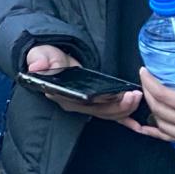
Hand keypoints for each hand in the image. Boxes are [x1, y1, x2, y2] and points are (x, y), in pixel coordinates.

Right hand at [23, 45, 142, 122]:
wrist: (51, 59)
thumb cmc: (46, 57)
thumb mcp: (41, 55)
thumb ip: (41, 60)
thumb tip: (37, 66)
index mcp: (61, 95)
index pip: (84, 103)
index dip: (103, 102)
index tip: (118, 94)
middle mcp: (73, 104)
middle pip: (100, 112)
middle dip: (120, 106)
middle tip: (134, 95)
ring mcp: (84, 106)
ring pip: (108, 114)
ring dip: (125, 108)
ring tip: (136, 96)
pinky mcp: (93, 105)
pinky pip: (110, 114)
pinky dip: (124, 116)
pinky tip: (135, 118)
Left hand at [132, 68, 174, 143]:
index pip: (163, 95)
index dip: (149, 82)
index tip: (143, 72)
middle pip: (158, 109)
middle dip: (147, 93)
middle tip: (144, 82)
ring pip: (161, 124)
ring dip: (150, 110)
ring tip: (148, 97)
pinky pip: (168, 137)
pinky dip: (154, 131)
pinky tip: (143, 126)